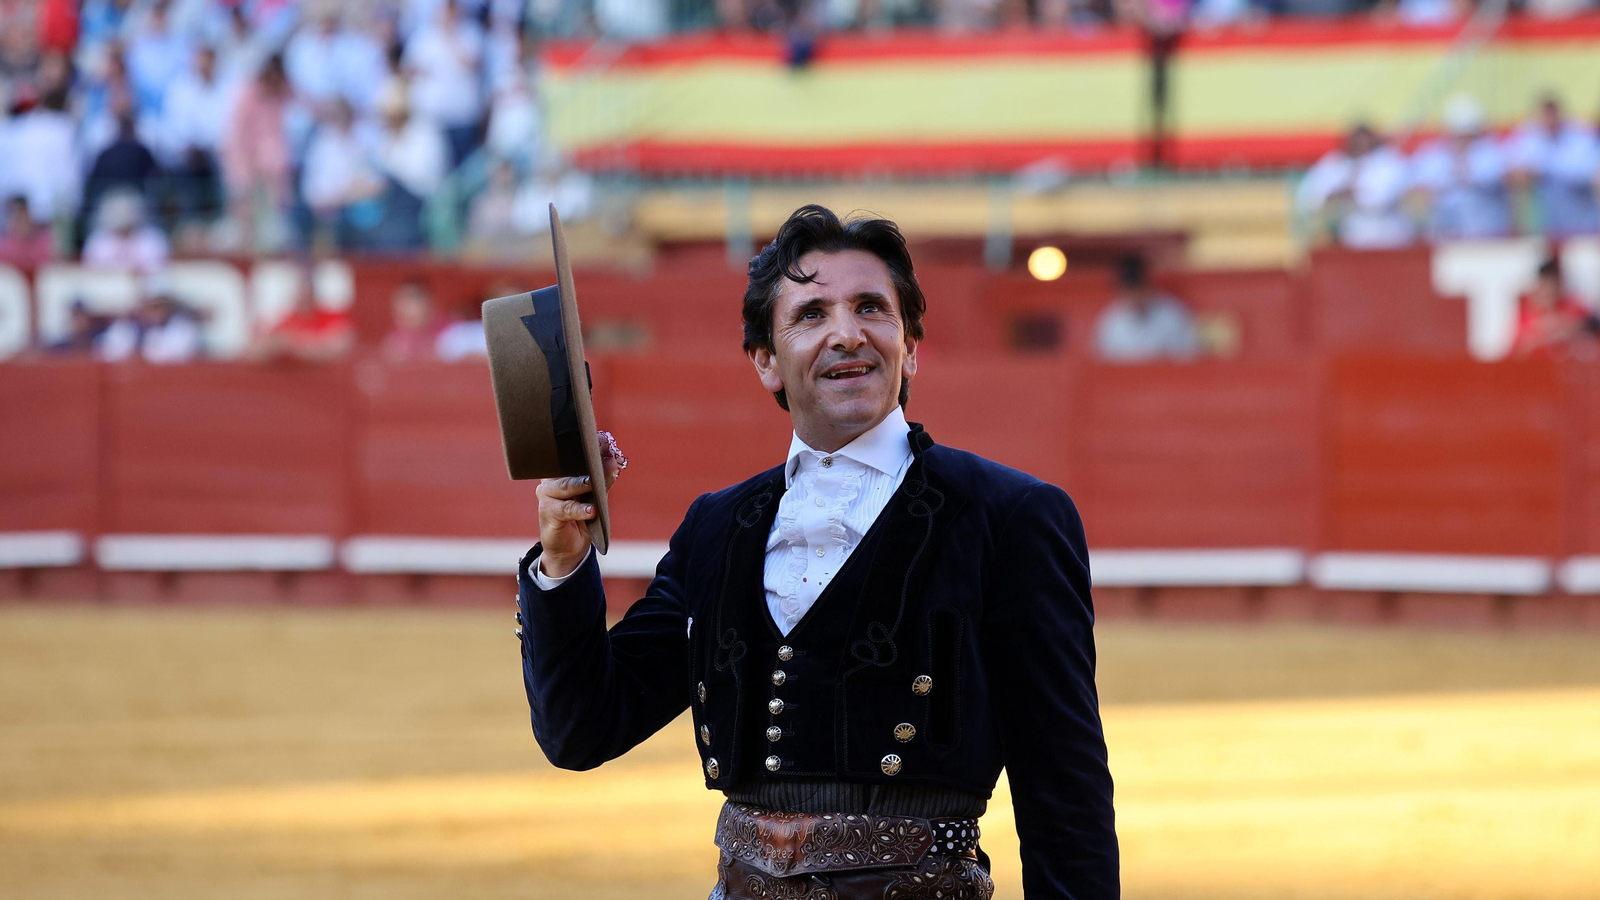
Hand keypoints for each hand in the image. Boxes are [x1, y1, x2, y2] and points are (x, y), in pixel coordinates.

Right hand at [535, 433, 625, 578]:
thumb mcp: (594, 498)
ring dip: (583, 484)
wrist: (568, 548)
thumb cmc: (581, 518)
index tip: (605, 438)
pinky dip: (581, 510)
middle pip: (570, 467)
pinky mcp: (548, 513)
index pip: (574, 455)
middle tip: (606, 458)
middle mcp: (551, 479)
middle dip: (590, 462)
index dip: (589, 446)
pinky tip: (592, 510)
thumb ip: (601, 482)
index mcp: (562, 471)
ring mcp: (547, 495)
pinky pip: (566, 509)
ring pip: (567, 486)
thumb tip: (613, 462)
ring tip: (595, 482)